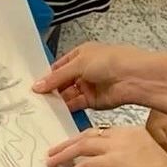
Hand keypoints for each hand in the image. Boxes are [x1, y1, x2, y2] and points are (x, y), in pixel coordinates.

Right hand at [33, 41, 149, 111]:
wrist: (133, 77)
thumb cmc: (112, 61)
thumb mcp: (78, 63)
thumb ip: (56, 77)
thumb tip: (38, 85)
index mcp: (80, 55)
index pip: (58, 67)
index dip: (46, 76)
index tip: (33, 86)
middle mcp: (84, 70)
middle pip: (61, 82)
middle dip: (49, 90)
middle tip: (35, 98)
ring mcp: (88, 86)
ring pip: (66, 95)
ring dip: (56, 100)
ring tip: (42, 106)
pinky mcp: (92, 101)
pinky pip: (74, 105)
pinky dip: (65, 109)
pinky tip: (55, 111)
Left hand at [45, 125, 166, 166]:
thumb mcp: (141, 161)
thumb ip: (124, 160)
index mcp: (131, 132)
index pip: (100, 132)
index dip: (83, 139)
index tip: (70, 146)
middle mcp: (123, 135)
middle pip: (87, 135)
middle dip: (67, 144)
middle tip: (52, 152)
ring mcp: (118, 146)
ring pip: (82, 147)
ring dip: (63, 155)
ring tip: (50, 163)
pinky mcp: (113, 161)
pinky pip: (84, 165)